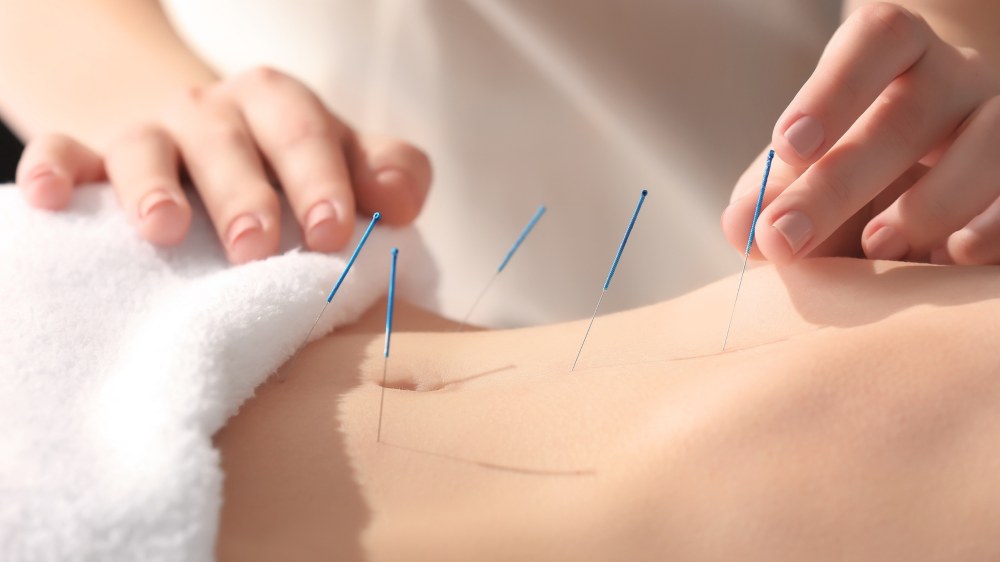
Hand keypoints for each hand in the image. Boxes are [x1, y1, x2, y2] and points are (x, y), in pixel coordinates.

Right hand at [15, 67, 431, 263]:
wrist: (199, 138)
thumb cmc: (284, 165)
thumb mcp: (340, 159)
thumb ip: (387, 173)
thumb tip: (403, 203)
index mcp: (279, 107)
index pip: (304, 131)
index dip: (320, 179)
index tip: (333, 234)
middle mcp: (214, 113)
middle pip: (228, 142)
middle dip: (243, 192)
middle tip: (256, 247)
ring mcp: (151, 132)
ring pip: (145, 147)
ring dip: (151, 185)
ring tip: (162, 228)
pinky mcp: (92, 156)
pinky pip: (64, 153)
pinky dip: (55, 170)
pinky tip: (56, 198)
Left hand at [723, 3, 999, 264]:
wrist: (924, 177)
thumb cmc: (850, 166)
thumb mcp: (801, 173)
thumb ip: (768, 196)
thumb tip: (742, 227)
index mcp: (895, 54)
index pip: (877, 39)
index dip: (833, 89)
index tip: (788, 145)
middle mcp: (955, 76)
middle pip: (911, 111)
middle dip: (843, 180)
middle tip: (788, 236)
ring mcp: (999, 121)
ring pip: (990, 145)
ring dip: (929, 204)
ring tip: (876, 247)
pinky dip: (989, 230)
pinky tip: (945, 263)